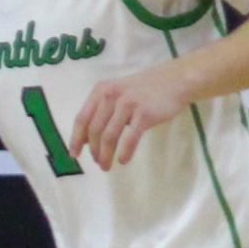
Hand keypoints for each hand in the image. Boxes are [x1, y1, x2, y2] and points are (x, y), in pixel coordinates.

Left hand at [69, 63, 190, 170]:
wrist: (174, 80)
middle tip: (98, 163)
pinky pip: (130, 138)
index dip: (75, 139)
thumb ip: (101, 112)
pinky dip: (124, 152)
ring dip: (105, 155)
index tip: (74, 155)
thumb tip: (85, 140)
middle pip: (94, 130)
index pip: (82, 118)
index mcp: (101, 90)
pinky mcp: (144, 114)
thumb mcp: (118, 94)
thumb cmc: (144, 90)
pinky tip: (123, 160)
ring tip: (106, 166)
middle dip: (94, 151)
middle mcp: (111, 95)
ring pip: (109, 136)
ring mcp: (128, 103)